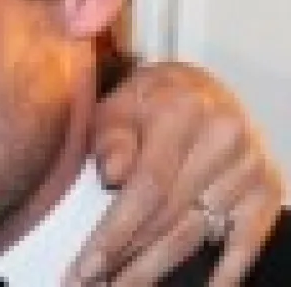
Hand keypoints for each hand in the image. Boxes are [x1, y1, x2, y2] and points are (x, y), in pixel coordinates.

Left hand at [67, 60, 283, 284]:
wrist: (199, 88)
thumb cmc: (148, 101)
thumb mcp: (118, 104)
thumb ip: (111, 137)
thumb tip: (112, 173)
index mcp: (181, 113)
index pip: (147, 187)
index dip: (116, 231)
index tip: (87, 265)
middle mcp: (224, 139)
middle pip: (168, 216)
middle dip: (126, 258)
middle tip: (92, 285)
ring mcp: (250, 169)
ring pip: (195, 234)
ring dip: (155, 269)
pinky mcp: (268, 191)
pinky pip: (246, 243)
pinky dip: (224, 274)